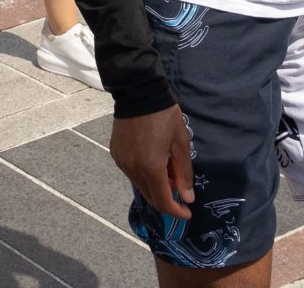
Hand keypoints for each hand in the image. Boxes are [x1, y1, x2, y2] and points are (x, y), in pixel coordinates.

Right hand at [109, 106, 195, 220]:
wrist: (138, 92)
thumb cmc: (164, 115)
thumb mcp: (180, 142)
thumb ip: (183, 173)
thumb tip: (187, 198)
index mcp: (151, 167)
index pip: (163, 201)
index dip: (176, 211)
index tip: (187, 212)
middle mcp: (133, 168)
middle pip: (150, 197)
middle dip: (167, 199)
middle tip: (180, 188)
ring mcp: (122, 161)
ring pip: (140, 185)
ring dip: (155, 186)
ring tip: (167, 170)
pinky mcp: (116, 154)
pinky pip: (131, 173)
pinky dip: (144, 175)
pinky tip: (153, 162)